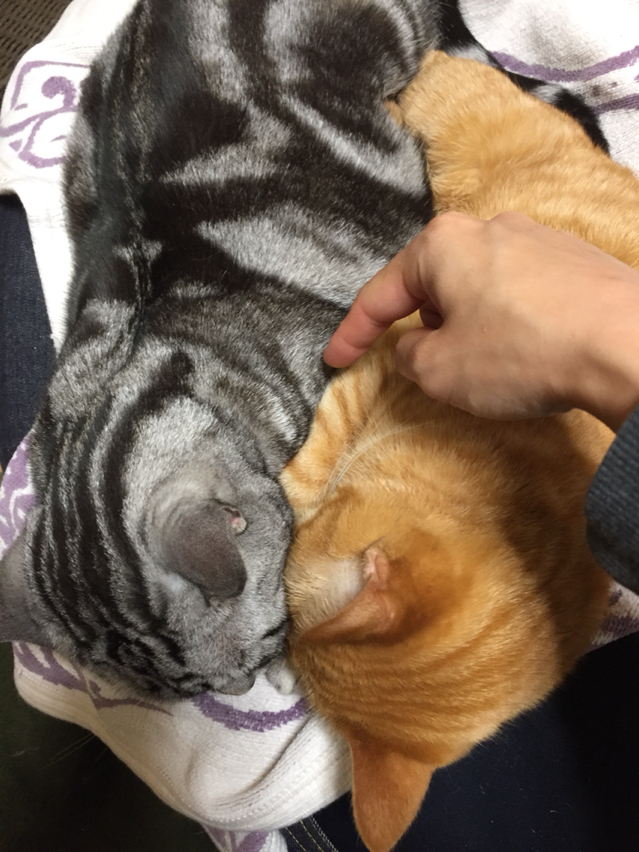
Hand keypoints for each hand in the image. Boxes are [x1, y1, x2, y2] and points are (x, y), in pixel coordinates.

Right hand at [324, 212, 638, 429]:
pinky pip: (524, 292)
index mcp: (444, 245)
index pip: (382, 293)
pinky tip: (528, 351)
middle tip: (426, 363)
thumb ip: (409, 356)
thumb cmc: (520, 352)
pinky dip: (511, 321)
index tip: (335, 359)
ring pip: (481, 285)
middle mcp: (490, 227)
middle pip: (435, 281)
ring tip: (485, 363)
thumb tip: (415, 347)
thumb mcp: (440, 370)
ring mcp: (540, 238)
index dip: (353, 333)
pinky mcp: (578, 261)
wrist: (627, 345)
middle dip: (422, 323)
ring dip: (469, 323)